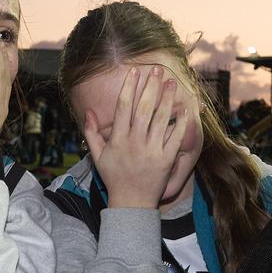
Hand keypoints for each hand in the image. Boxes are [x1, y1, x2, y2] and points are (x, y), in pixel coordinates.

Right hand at [84, 66, 188, 208]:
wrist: (131, 203)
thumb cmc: (114, 178)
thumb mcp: (97, 156)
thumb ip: (91, 133)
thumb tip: (88, 112)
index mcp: (118, 139)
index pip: (124, 107)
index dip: (129, 88)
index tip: (134, 72)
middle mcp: (135, 143)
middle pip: (143, 108)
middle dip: (150, 87)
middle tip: (156, 69)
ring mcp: (151, 151)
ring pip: (160, 119)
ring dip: (166, 99)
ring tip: (170, 82)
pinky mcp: (166, 160)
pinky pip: (175, 138)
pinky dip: (180, 123)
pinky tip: (183, 109)